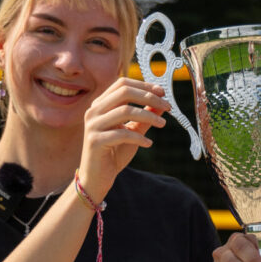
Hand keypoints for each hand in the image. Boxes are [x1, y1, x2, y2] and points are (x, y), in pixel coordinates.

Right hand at [76, 77, 169, 199]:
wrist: (96, 178)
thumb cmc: (114, 153)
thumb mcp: (133, 131)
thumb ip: (145, 116)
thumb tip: (161, 102)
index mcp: (101, 104)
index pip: (123, 84)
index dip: (144, 85)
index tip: (163, 92)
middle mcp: (94, 111)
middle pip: (124, 92)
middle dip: (149, 97)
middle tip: (167, 106)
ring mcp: (93, 125)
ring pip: (125, 111)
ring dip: (148, 115)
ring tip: (163, 123)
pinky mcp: (95, 141)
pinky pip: (122, 134)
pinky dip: (139, 137)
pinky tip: (149, 144)